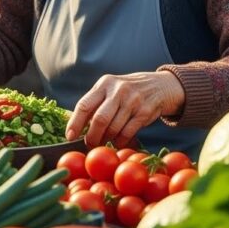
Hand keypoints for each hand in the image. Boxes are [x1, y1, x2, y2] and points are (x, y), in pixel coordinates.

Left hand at [66, 71, 184, 147]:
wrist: (159, 85)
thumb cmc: (126, 91)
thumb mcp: (110, 89)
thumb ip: (95, 103)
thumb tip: (75, 126)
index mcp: (104, 84)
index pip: (84, 105)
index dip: (75, 123)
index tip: (70, 137)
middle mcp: (118, 90)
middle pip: (99, 119)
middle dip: (92, 136)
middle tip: (90, 144)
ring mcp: (133, 100)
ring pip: (113, 128)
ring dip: (106, 139)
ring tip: (104, 141)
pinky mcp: (144, 112)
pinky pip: (127, 133)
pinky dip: (120, 141)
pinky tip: (118, 141)